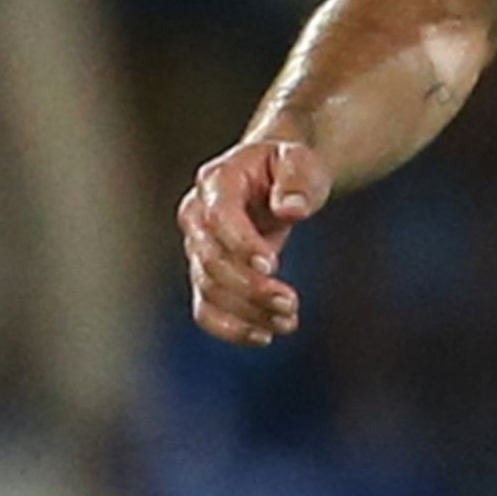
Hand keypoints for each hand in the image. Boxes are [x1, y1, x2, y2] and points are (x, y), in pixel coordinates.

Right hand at [178, 136, 331, 345]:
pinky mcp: (206, 274)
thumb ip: (297, 178)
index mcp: (216, 181)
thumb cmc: (287, 167)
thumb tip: (292, 208)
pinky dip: (232, 328)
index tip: (273, 266)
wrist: (273, 177)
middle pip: (211, 261)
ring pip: (208, 291)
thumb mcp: (299, 160)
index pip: (219, 217)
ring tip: (288, 321)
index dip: (241, 244)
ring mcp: (197, 247)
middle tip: (290, 302)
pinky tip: (265, 335)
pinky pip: (207, 310)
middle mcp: (197, 215)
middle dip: (250, 287)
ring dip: (247, 313)